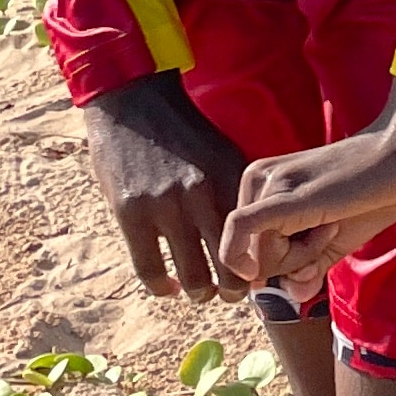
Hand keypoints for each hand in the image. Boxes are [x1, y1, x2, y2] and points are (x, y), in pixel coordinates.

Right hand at [84, 72, 250, 297]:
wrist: (135, 102)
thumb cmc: (186, 134)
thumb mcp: (225, 154)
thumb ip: (240, 192)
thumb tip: (263, 236)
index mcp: (232, 179)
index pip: (260, 241)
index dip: (265, 266)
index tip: (260, 272)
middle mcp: (203, 195)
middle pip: (232, 268)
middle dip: (236, 290)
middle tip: (233, 293)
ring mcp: (165, 206)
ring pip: (193, 277)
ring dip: (201, 293)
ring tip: (202, 292)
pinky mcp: (131, 212)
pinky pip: (150, 269)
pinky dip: (162, 287)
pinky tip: (169, 287)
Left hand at [221, 78, 395, 293]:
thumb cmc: (373, 195)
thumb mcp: (334, 241)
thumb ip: (309, 269)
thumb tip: (292, 295)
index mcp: (263, 187)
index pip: (252, 250)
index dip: (284, 266)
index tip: (319, 248)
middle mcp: (257, 180)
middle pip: (253, 255)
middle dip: (293, 262)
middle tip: (332, 230)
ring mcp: (268, 183)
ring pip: (259, 254)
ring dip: (301, 256)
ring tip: (335, 222)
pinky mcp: (283, 192)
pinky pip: (241, 229)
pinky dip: (246, 256)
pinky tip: (282, 261)